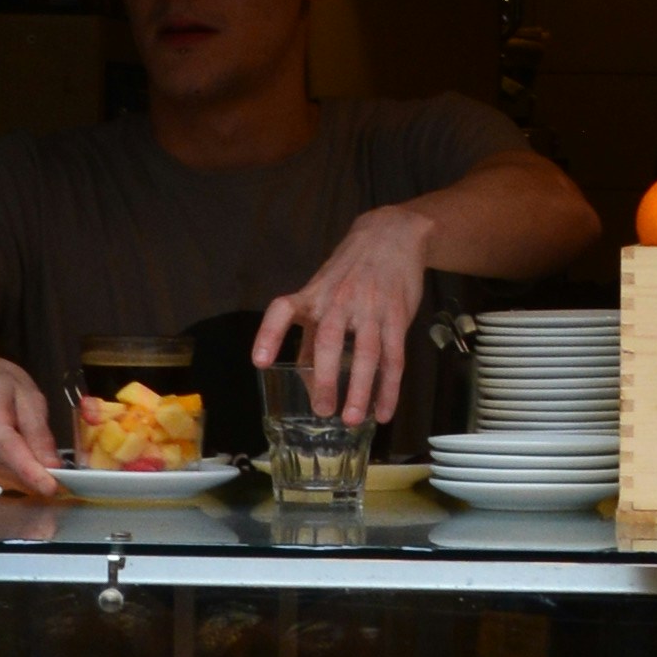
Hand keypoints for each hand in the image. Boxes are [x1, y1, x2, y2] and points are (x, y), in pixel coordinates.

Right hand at [0, 347, 61, 496]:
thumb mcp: (26, 394)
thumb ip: (38, 430)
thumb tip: (52, 465)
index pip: (9, 451)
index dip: (31, 472)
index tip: (51, 487)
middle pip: (12, 472)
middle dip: (36, 470)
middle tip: (47, 453)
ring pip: (7, 481)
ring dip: (23, 471)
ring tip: (20, 443)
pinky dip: (11, 472)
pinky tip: (8, 452)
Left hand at [254, 204, 433, 425]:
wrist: (391, 236)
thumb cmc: (350, 271)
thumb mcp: (323, 291)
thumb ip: (311, 332)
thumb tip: (300, 375)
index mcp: (313, 295)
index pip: (283, 311)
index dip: (269, 335)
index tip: (260, 362)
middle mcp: (338, 302)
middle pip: (328, 341)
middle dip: (324, 378)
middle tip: (322, 410)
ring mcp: (370, 309)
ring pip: (366, 354)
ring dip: (360, 389)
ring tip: (352, 420)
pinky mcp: (396, 316)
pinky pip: (393, 357)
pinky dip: (389, 388)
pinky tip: (383, 410)